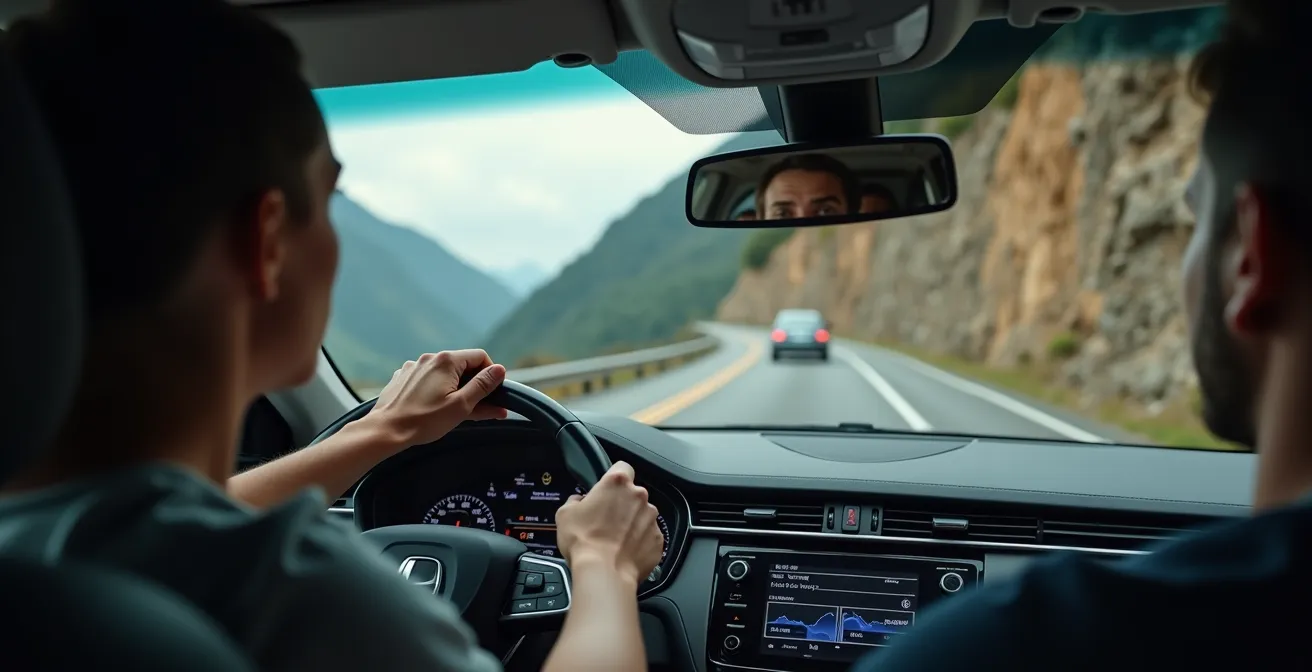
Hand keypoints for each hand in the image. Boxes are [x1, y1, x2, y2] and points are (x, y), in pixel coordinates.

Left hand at [368, 349, 508, 446]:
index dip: (491, 375)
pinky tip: (434, 407)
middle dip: (474, 385)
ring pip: (445, 374)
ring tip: (456, 411)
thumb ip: (483, 386)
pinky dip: (436, 390)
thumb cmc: (424, 421)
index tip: (493, 393)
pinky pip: (428, 379)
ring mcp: (414, 367)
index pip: (480, 357)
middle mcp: (429, 358)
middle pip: (462, 365)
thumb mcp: (461, 405)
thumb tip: (499, 370)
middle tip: (480, 407)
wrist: (386, 430)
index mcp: (446, 361)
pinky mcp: (404, 378)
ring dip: (455, 388)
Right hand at [555, 462, 663, 585]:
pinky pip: (649, 536)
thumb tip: (579, 502)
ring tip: (614, 540)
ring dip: (632, 523)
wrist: (604, 572)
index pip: (622, 467)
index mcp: (617, 483)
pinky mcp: (658, 540)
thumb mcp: (565, 514)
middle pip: (633, 494)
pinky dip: (639, 542)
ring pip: (642, 515)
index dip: (614, 477)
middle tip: (605, 521)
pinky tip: (624, 552)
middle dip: (622, 504)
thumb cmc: (584, 542)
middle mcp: (639, 497)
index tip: (608, 489)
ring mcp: (651, 519)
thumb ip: (575, 501)